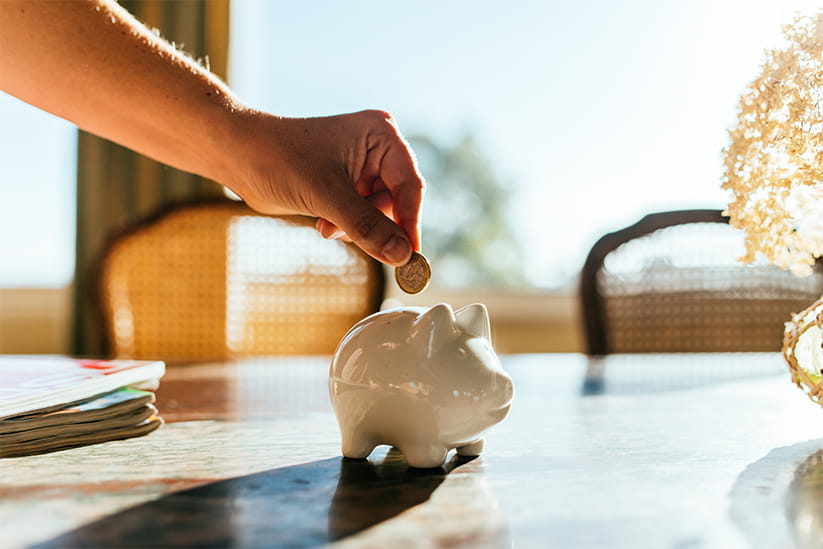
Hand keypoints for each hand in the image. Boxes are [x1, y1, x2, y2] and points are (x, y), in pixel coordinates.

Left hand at [226, 109, 423, 265]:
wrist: (237, 156)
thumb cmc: (278, 159)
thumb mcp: (326, 196)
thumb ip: (367, 227)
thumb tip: (402, 256)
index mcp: (381, 135)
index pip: (410, 186)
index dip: (410, 223)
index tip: (409, 258)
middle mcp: (377, 149)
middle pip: (397, 202)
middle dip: (373, 223)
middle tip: (352, 239)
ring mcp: (362, 167)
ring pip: (379, 213)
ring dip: (355, 226)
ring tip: (326, 225)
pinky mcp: (347, 184)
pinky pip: (362, 215)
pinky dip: (346, 225)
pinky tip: (323, 223)